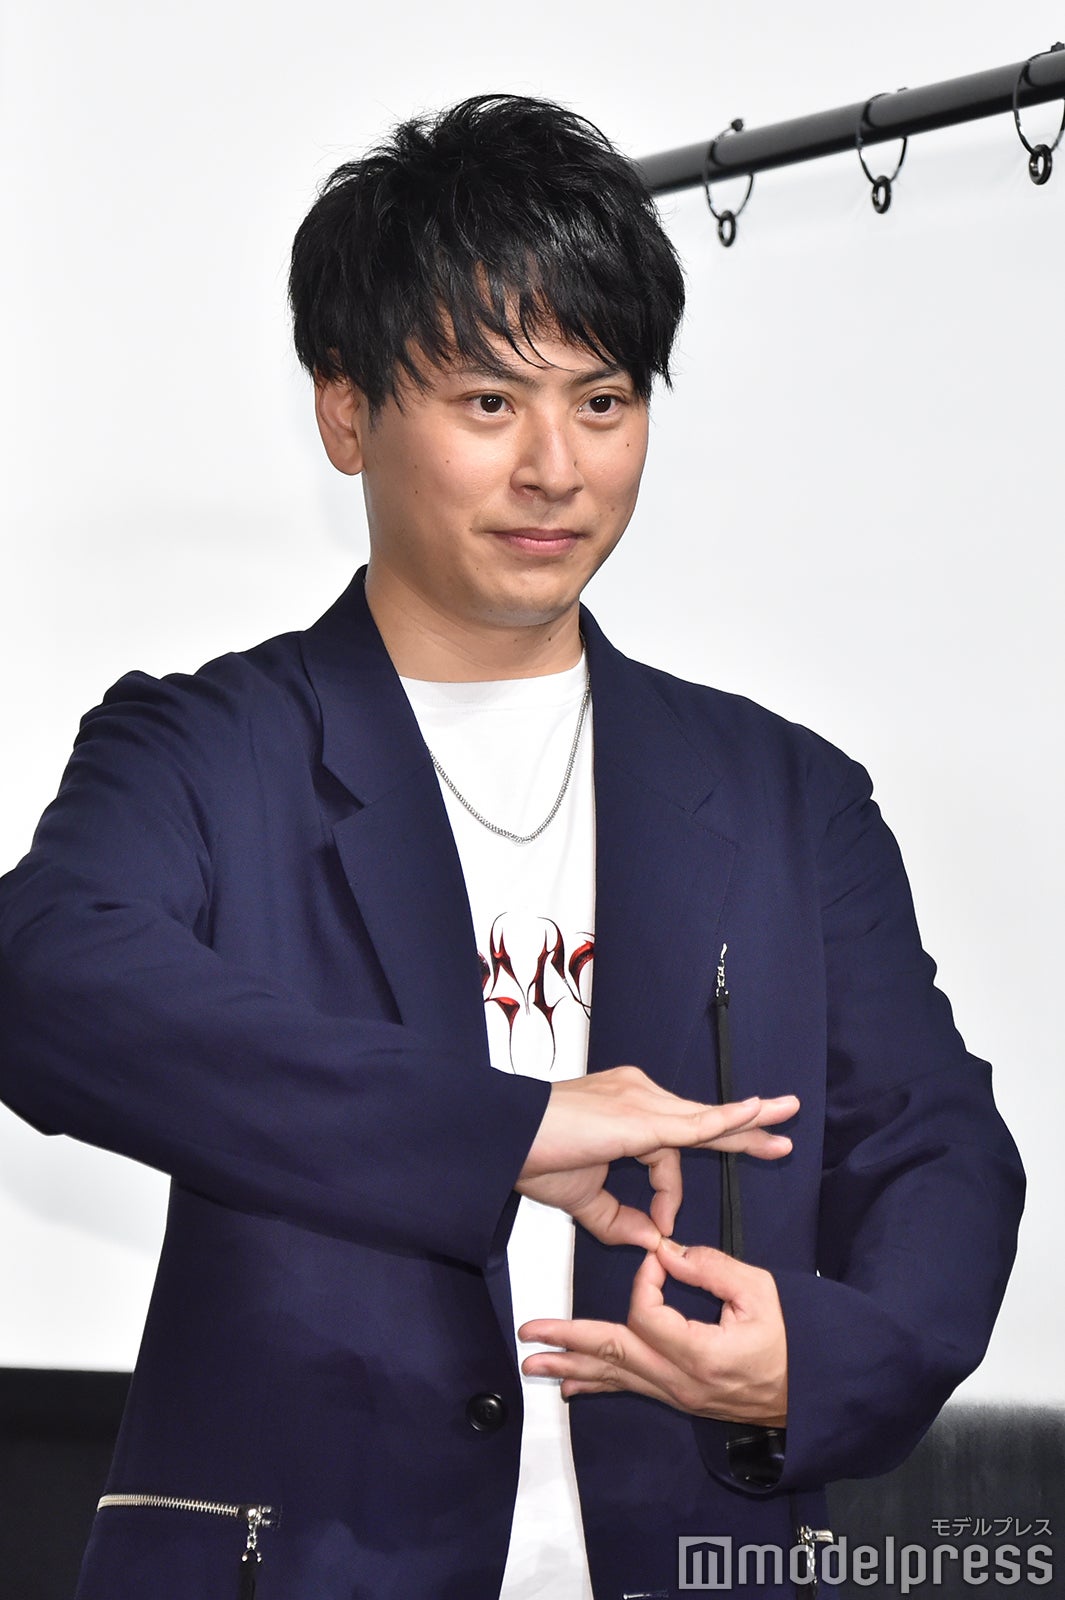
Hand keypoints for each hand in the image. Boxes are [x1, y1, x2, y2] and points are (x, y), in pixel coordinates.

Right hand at [516, 1066, 797, 1248]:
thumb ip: (616, 1219)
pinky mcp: (641, 1117)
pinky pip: (694, 1123)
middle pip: (701, 1117)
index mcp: (625, 1112)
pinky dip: (726, 1121)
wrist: (505, 1140)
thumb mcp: (582, 1199)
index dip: (671, 1193)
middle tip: (783, 1123)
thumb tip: (649, 1241)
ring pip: (705, 1117)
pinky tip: (755, 1113)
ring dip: (747, 1122)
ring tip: (785, 1119)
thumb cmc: (532, 1158)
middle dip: (744, 1126)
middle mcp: (638, 1096)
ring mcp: (640, 1101)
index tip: (661, 1227)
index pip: (668, 1148)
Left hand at [519, 1240, 787, 1426]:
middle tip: (530, 1332)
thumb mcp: (761, 1292)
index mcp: (701, 1354)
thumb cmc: (799, 1338)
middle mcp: (682, 1382)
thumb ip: (711, 1268)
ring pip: (617, 1378)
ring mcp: (680, 1396)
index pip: (646, 1313)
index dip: (646, 1279)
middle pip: (615, 1355)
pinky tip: (572, 1388)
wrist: (820, 1392)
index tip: (662, 1257)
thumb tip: (667, 1251)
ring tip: (535, 1363)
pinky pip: (633, 1390)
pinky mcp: (682, 1398)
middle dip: (568, 1340)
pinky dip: (599, 1385)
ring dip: (573, 1367)